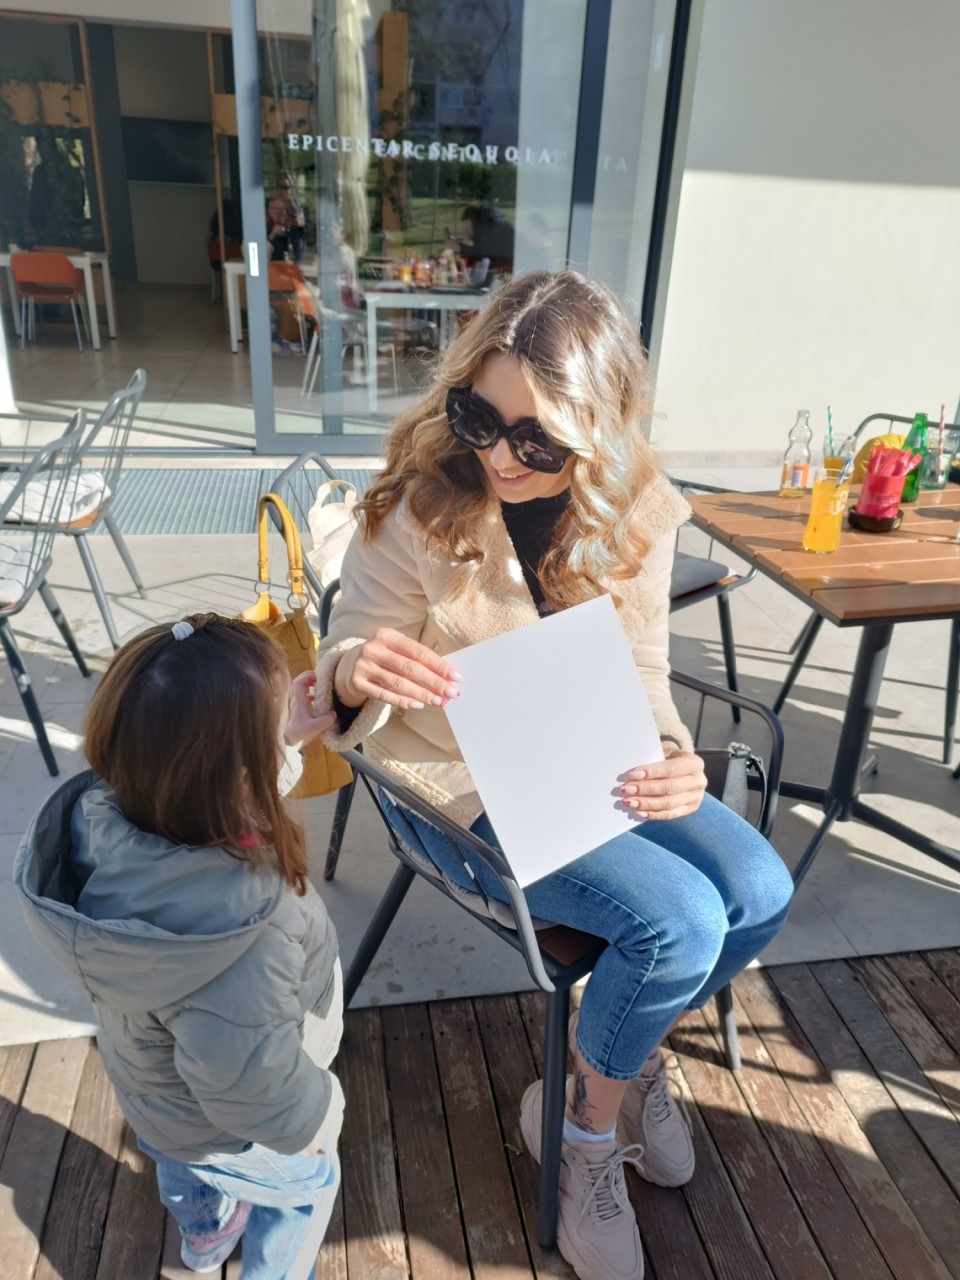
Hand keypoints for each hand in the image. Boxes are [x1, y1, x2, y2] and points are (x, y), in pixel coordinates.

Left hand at [286, 672, 336, 746]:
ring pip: (301, 688)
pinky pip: (304, 696)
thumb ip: (325, 721)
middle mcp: (297, 700)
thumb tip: (334, 713)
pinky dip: (311, 693)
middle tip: (320, 678)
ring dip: (310, 684)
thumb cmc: (299, 734)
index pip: (299, 682)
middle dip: (309, 676)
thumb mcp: (313, 728)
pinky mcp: (300, 709)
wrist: (289, 741)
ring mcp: (297, 704)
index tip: (319, 677)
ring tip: (321, 685)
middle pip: (299, 681)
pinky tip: (318, 698)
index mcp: (299, 701)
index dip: (308, 676)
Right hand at [336, 628, 460, 711]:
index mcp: (387, 635)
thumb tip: (446, 676)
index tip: (455, 677)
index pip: (418, 652)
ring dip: (422, 694)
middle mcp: (374, 648)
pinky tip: (418, 705)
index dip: (438, 665)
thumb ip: (417, 659)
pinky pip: (385, 694)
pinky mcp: (357, 683)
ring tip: (438, 701)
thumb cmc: (383, 658)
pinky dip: (403, 701)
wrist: (349, 665)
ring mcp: (364, 666)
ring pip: (399, 683)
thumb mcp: (396, 649)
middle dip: (434, 682)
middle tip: (451, 693)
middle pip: (410, 668)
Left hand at [617, 744, 706, 820]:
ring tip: (628, 802)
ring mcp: (696, 797)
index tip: (632, 775)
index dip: (651, 773)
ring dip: (646, 804)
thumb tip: (632, 773)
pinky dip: (653, 814)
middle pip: (669, 788)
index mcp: (694, 763)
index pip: (671, 769)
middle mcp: (699, 780)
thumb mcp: (664, 752)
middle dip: (645, 789)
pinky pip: (670, 814)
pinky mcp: (691, 808)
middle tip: (626, 790)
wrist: (683, 768)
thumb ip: (653, 759)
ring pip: (669, 803)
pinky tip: (639, 812)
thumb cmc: (668, 757)